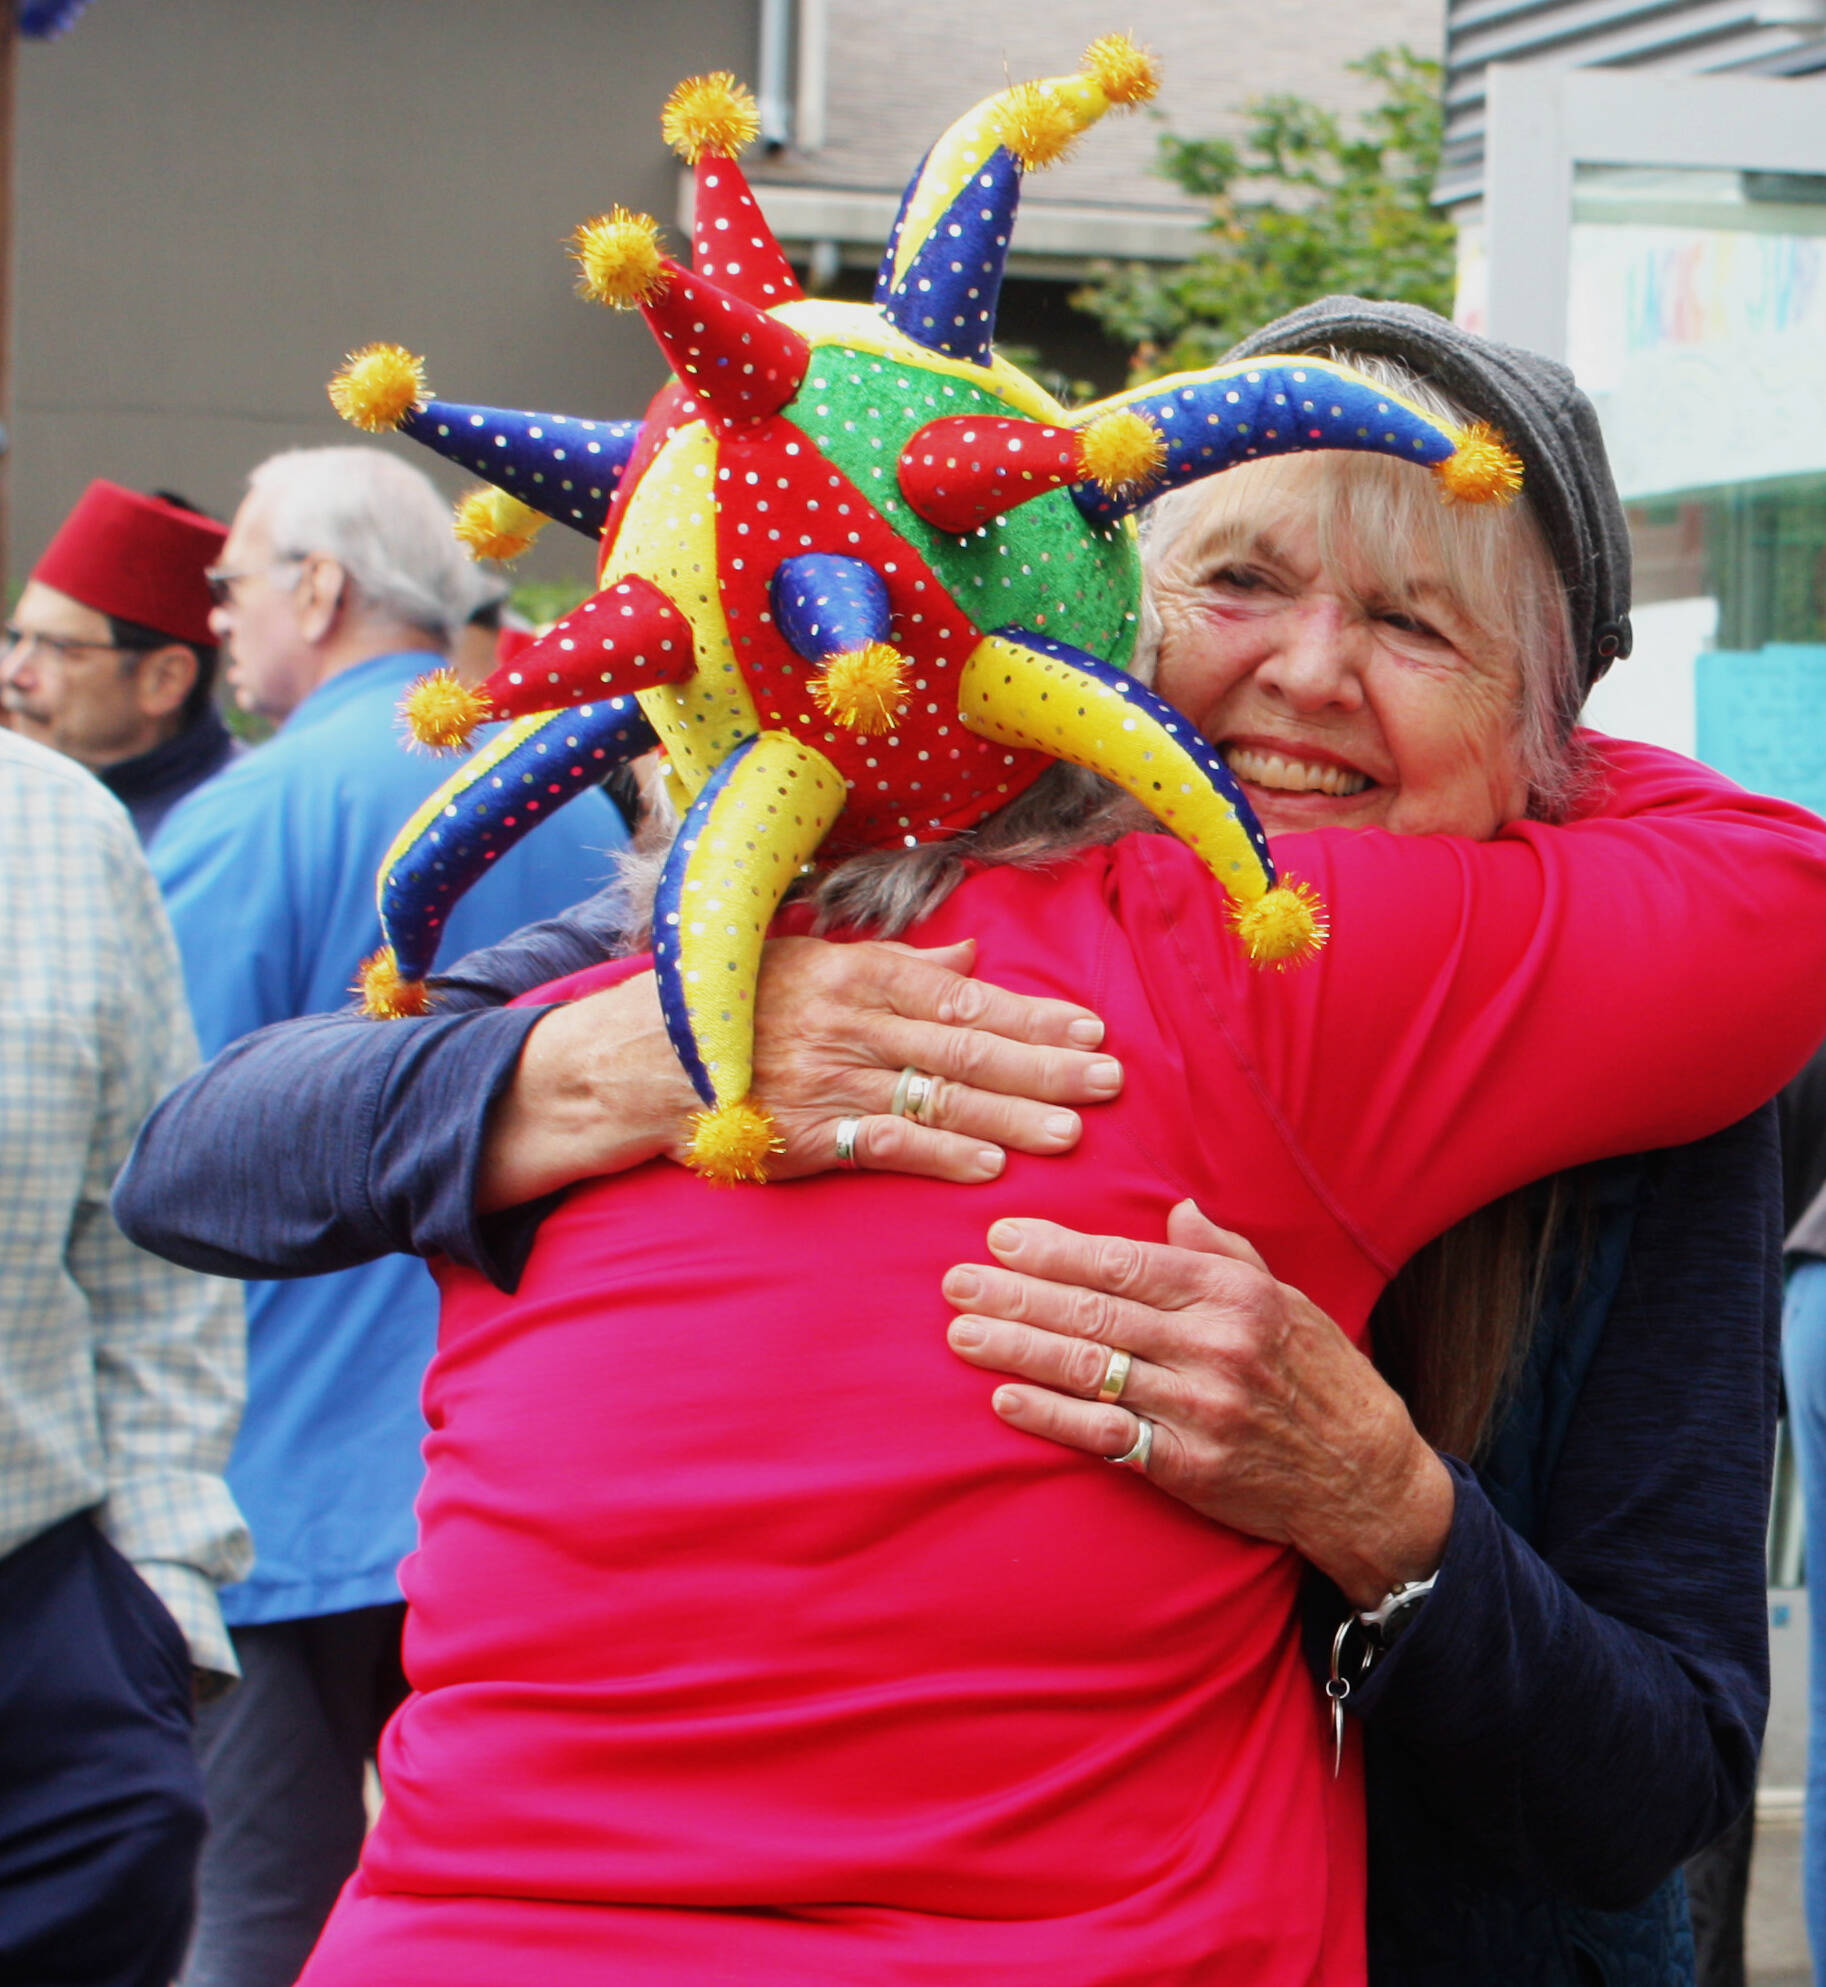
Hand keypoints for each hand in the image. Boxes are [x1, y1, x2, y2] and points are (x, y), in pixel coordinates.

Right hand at [740, 936, 1120, 1182]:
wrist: (639, 1059)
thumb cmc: (733, 1003)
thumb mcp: (810, 958)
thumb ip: (897, 962)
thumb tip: (971, 956)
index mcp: (857, 974)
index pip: (962, 995)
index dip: (1030, 1014)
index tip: (1089, 1027)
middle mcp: (849, 1024)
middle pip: (964, 1047)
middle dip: (1043, 1066)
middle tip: (1108, 1080)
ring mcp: (827, 1082)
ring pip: (936, 1100)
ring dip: (1009, 1118)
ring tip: (1071, 1131)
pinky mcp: (803, 1136)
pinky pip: (883, 1147)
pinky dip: (938, 1157)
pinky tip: (989, 1168)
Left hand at [942, 1201, 1453, 1607]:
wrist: (1365, 1479)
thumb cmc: (1320, 1377)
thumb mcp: (1286, 1298)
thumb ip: (1223, 1252)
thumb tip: (1175, 1207)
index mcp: (1234, 1294)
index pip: (1126, 1262)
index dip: (1057, 1248)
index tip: (1002, 1236)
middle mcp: (1215, 1346)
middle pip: (1095, 1312)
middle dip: (1016, 1294)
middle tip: (957, 1282)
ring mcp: (1200, 1410)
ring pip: (1090, 1370)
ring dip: (1017, 1350)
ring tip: (962, 1334)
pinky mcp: (1189, 1467)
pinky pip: (1106, 1437)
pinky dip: (1051, 1417)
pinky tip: (1005, 1399)